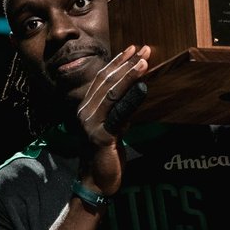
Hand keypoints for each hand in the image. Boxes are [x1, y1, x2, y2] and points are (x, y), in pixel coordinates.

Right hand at [74, 43, 149, 198]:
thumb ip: (120, 109)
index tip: (133, 48)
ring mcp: (90, 123)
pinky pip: (117, 114)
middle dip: (126, 63)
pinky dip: (131, 99)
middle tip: (144, 49)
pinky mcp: (99, 136)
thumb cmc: (107, 154)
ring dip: (129, 76)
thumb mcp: (115, 126)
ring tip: (144, 62)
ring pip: (110, 93)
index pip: (102, 78)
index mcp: (86, 107)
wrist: (97, 181)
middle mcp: (84, 111)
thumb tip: (135, 91)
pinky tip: (143, 88)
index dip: (117, 62)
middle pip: (106, 81)